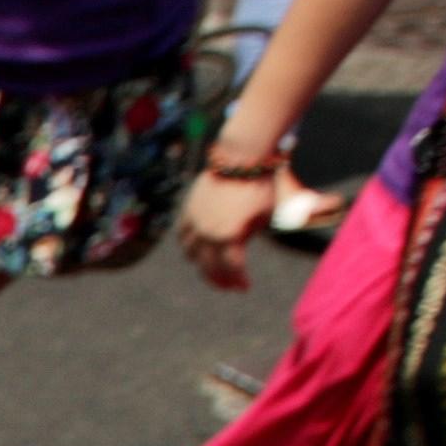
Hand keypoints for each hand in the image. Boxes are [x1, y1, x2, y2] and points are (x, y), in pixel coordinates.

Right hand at [180, 163, 274, 289]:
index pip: (232, 268)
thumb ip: (249, 236)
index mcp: (230, 236)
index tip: (245, 287)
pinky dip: (190, 246)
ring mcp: (195, 222)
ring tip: (212, 269)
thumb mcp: (263, 217)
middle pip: (210, 267)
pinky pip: (183, 236)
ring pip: (192, 254)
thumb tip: (238, 248)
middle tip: (229, 286)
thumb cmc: (258, 186)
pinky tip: (198, 250)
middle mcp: (208, 233)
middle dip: (221, 280)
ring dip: (202, 265)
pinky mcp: (187, 211)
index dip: (239, 281)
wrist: (240, 157)